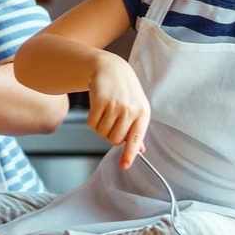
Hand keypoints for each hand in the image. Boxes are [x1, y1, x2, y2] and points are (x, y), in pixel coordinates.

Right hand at [86, 53, 149, 168]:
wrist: (111, 68)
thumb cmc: (125, 91)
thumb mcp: (136, 108)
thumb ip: (137, 129)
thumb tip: (140, 150)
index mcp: (143, 113)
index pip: (136, 139)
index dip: (129, 154)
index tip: (124, 166)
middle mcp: (130, 110)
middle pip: (114, 139)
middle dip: (109, 136)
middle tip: (110, 124)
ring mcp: (115, 106)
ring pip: (102, 133)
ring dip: (100, 127)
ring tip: (105, 113)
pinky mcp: (100, 102)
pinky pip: (92, 124)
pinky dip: (92, 121)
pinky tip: (97, 110)